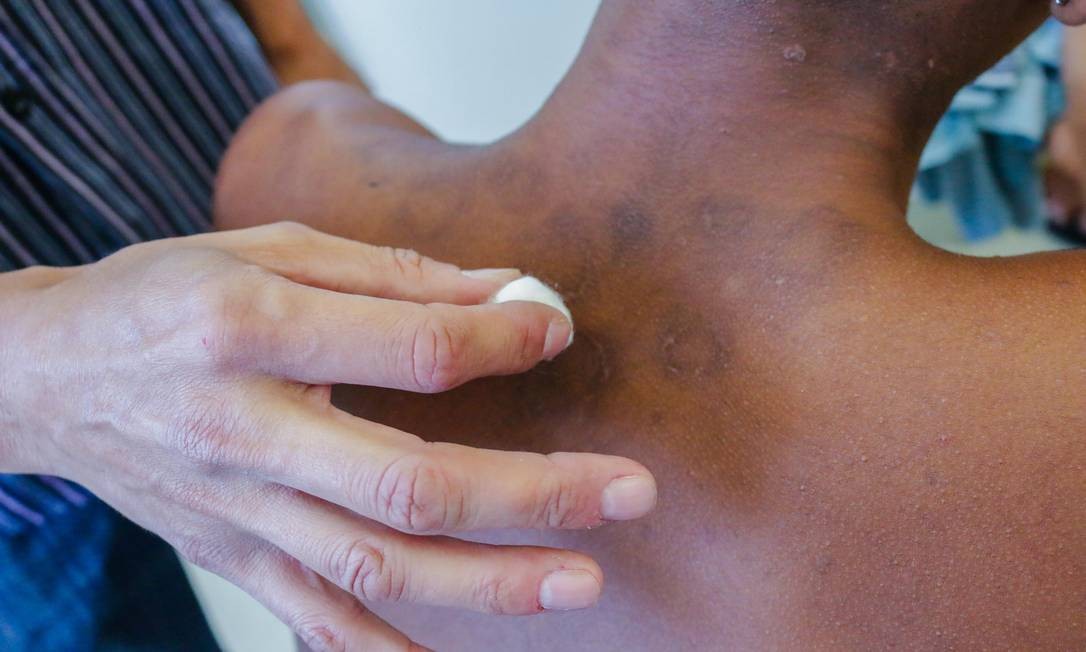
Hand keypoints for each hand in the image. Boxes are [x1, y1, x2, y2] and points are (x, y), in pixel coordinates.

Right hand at [2, 223, 656, 650]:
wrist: (50, 375)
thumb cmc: (166, 296)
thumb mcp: (267, 250)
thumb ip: (393, 276)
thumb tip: (507, 291)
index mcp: (253, 330)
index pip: (413, 349)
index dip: (504, 338)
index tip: (556, 325)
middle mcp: (250, 433)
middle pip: (413, 483)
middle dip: (534, 494)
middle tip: (630, 492)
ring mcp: (242, 511)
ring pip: (379, 568)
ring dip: (489, 584)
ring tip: (580, 581)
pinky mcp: (233, 557)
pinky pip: (316, 622)